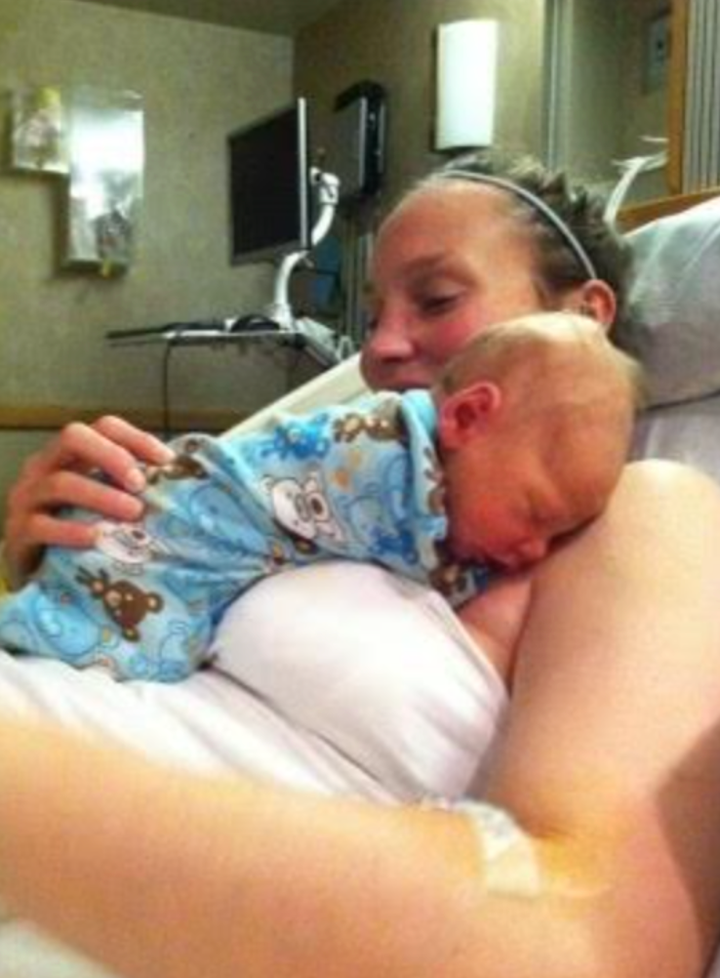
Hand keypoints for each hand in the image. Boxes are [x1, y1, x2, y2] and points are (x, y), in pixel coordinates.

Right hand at [4, 415, 174, 581]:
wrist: (37, 570)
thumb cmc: (80, 528)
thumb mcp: (105, 500)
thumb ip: (132, 487)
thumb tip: (184, 478)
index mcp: (71, 454)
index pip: (104, 426)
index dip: (137, 438)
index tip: (167, 461)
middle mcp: (45, 466)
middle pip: (74, 437)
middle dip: (111, 456)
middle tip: (141, 484)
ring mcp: (27, 497)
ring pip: (60, 482)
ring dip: (101, 495)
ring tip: (133, 513)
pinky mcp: (18, 532)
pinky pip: (42, 525)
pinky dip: (72, 530)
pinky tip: (97, 538)